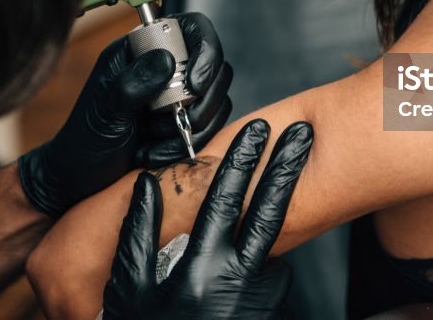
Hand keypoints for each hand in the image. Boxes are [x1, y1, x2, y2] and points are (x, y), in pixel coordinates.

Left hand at [19, 12, 232, 216]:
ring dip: (191, 126)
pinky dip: (187, 144)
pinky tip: (155, 152)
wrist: (81, 178)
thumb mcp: (105, 110)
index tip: (195, 85)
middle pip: (215, 66)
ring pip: (217, 99)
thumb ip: (133, 82)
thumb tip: (167, 59)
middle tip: (173, 120)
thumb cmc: (85, 140)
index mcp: (141, 50)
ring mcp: (179, 95)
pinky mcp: (187, 121)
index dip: (205, 51)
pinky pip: (210, 127)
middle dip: (199, 100)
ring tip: (154, 139)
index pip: (192, 29)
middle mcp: (165, 67)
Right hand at [102, 119, 313, 319]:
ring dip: (275, 222)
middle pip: (270, 214)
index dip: (241, 162)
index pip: (225, 201)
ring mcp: (261, 302)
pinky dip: (263, 268)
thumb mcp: (129, 291)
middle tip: (303, 135)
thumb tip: (146, 186)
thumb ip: (137, 235)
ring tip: (277, 196)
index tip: (257, 130)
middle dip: (286, 169)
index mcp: (198, 269)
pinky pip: (272, 280)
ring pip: (275, 249)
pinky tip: (246, 268)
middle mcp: (236, 283)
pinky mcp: (271, 314)